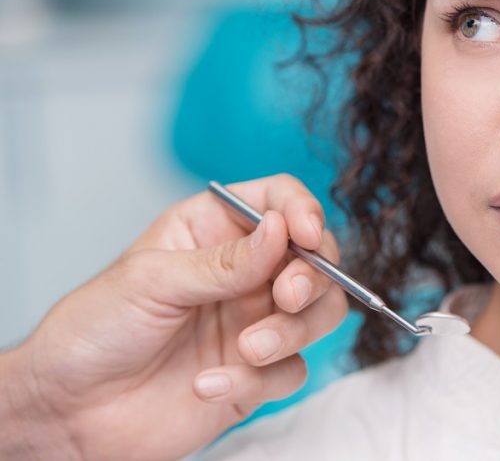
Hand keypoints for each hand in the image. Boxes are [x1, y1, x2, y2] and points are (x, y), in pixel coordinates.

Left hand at [9, 173, 347, 460]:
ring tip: (249, 349)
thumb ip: (223, 261)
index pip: (278, 200)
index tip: (307, 235)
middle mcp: (243, 272)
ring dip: (293, 330)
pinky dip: (258, 379)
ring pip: (318, 314)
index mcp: (213, 230)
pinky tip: (206, 385)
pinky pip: (291, 370)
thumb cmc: (91, 332)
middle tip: (287, 296)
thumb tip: (280, 229)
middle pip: (315, 258)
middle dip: (311, 277)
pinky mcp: (255, 373)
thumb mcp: (151, 281)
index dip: (302, 211)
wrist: (67, 413)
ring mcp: (253, 322)